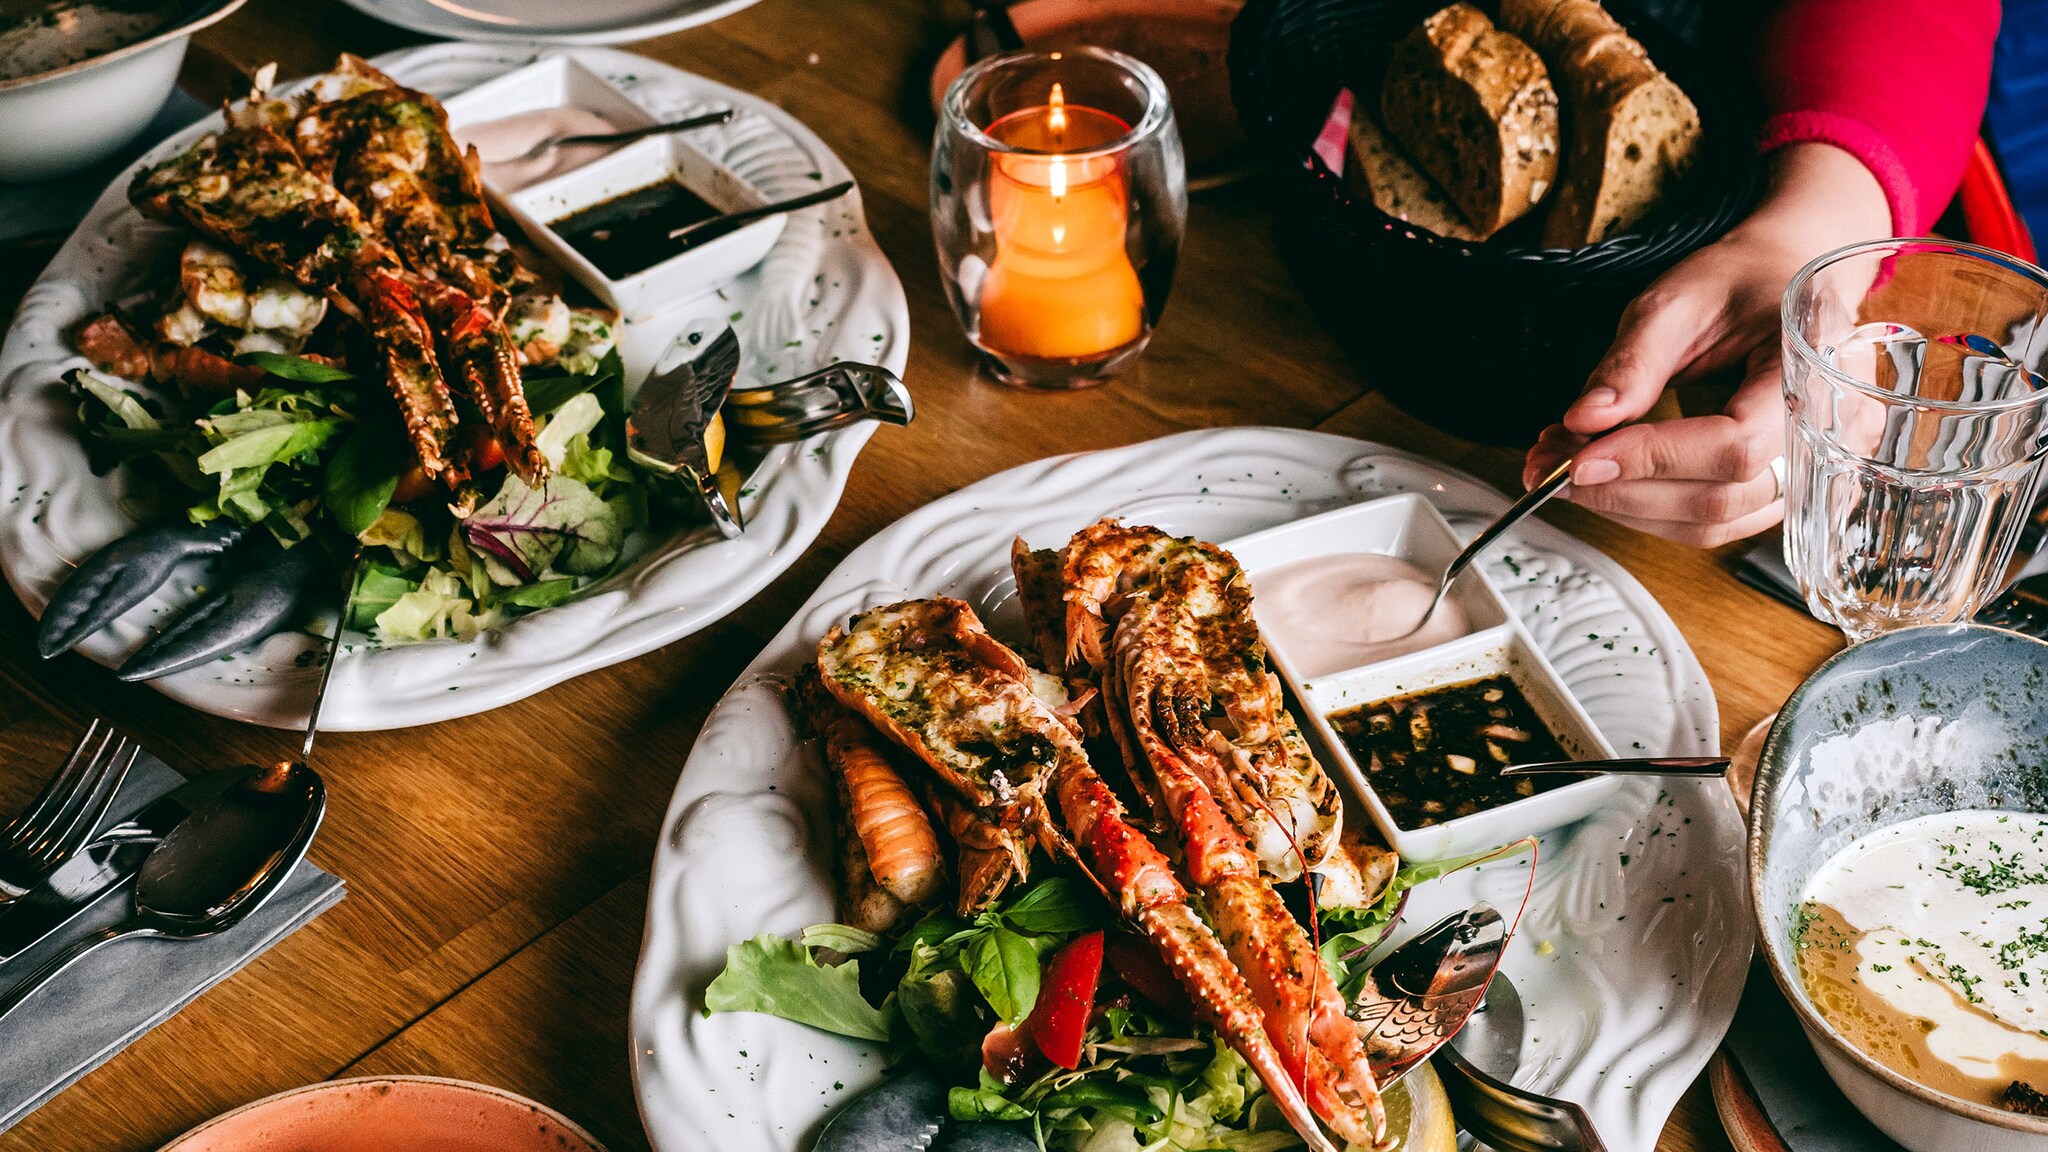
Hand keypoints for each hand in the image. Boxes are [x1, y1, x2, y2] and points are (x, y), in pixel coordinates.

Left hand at [1522, 144, 1891, 546]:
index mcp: (1814, 370)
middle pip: (1721, 499)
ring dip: (1627, 506)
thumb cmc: (1739, 282)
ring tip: (1567, 465)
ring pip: (1712, 524)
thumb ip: (1632, 361)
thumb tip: (1583, 421)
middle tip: (1553, 462)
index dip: (1653, 459)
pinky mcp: (1779, 490)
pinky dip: (1649, 508)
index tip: (1579, 457)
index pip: (1735, 445)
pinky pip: (1714, 523)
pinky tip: (1607, 476)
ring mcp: (1811, 471)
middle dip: (1623, 490)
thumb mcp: (1678, 298)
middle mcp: (1829, 434)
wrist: (1785, 279)